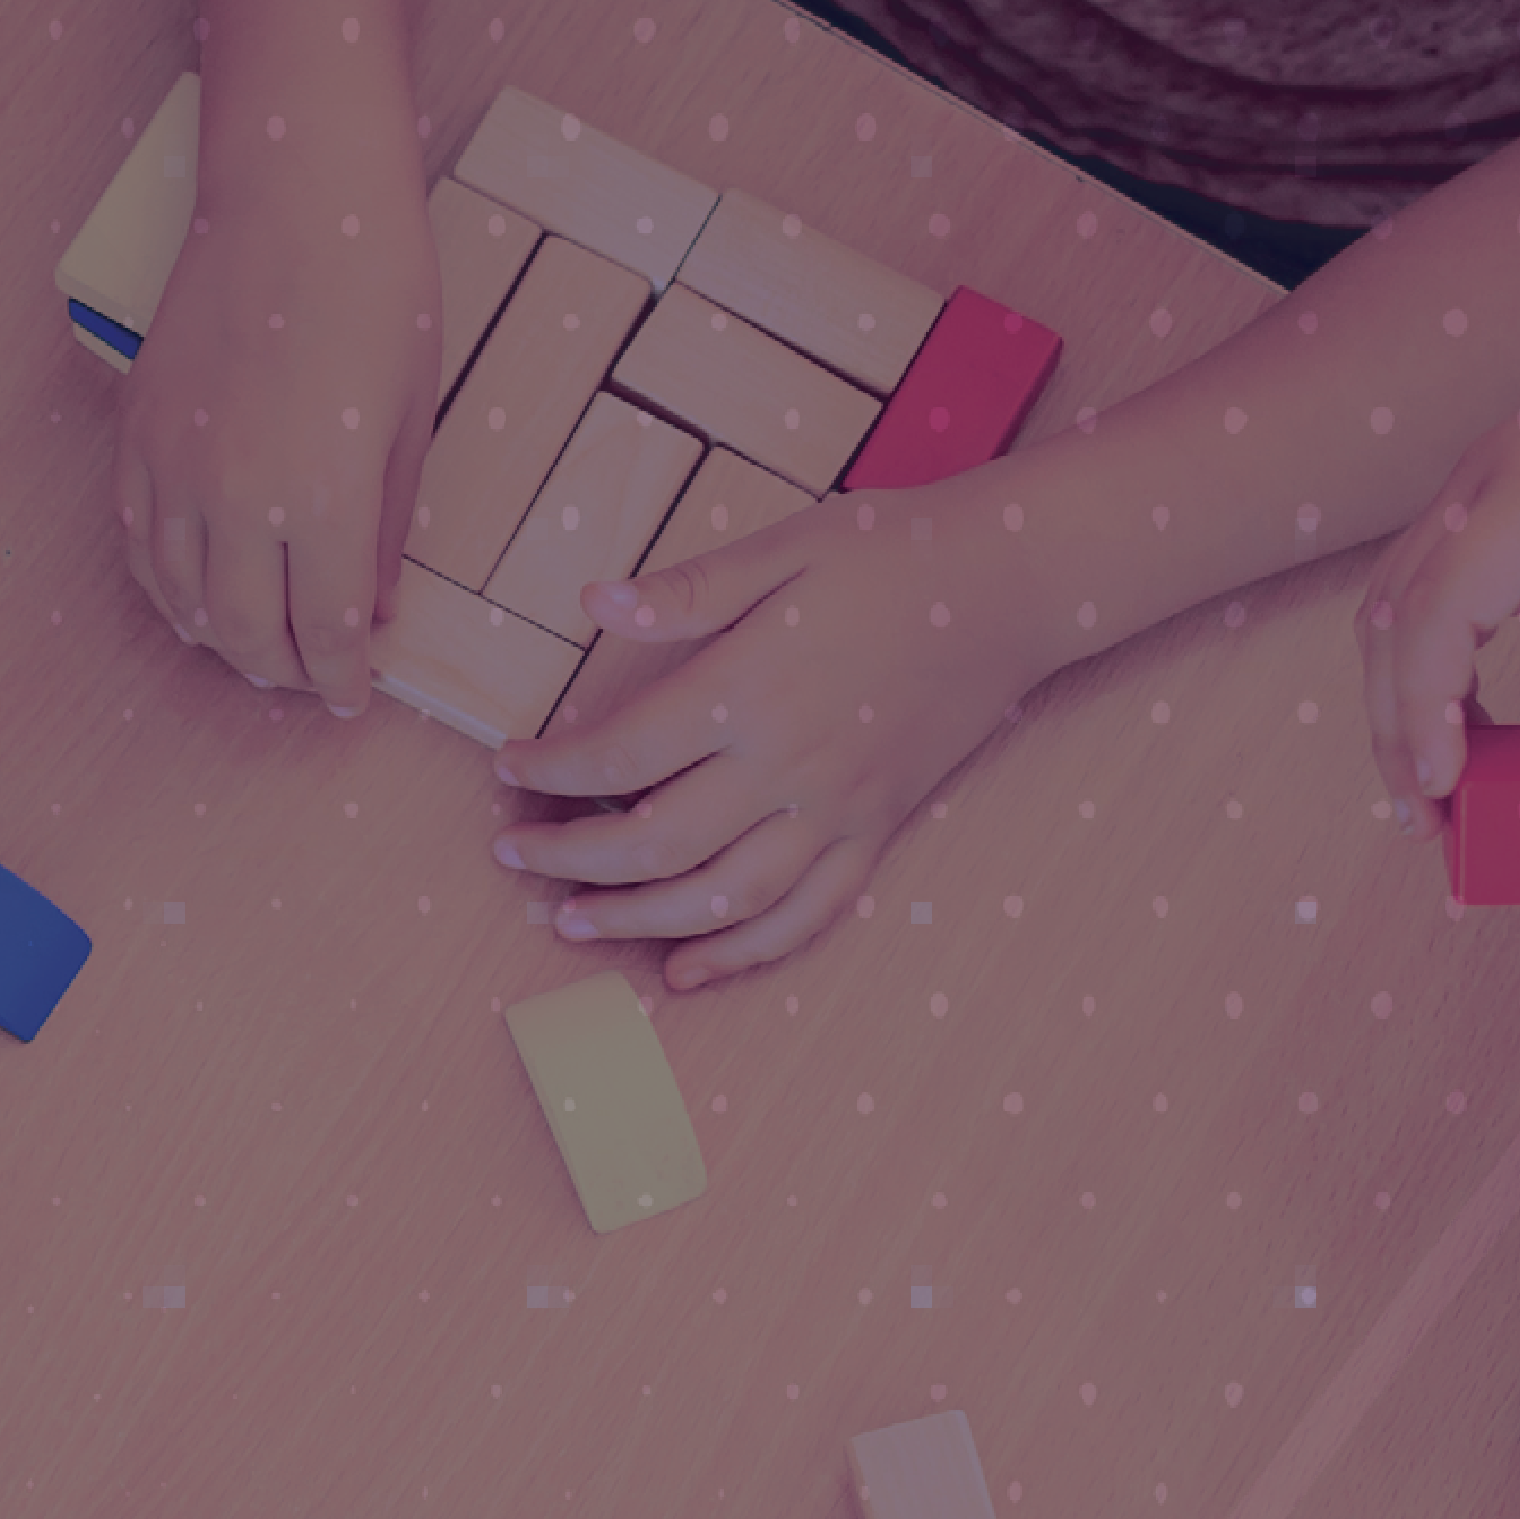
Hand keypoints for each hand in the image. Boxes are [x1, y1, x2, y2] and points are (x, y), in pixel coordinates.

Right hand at [111, 137, 453, 706]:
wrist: (294, 197)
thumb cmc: (376, 291)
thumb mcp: (409, 420)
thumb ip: (386, 529)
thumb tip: (375, 610)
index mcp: (324, 498)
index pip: (328, 632)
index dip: (342, 678)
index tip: (352, 695)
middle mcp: (238, 496)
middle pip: (247, 634)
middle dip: (282, 671)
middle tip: (309, 676)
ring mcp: (175, 467)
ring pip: (182, 600)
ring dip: (220, 639)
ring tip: (255, 645)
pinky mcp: (137, 435)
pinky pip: (138, 544)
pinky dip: (165, 587)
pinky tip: (194, 595)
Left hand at [489, 500, 1055, 987]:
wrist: (1012, 588)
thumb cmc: (892, 556)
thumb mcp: (783, 548)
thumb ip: (686, 589)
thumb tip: (593, 602)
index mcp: (751, 691)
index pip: (621, 753)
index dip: (551, 771)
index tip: (507, 768)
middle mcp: (791, 766)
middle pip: (656, 843)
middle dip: (572, 860)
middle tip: (514, 857)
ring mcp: (839, 811)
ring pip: (722, 900)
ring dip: (638, 922)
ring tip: (573, 923)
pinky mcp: (877, 832)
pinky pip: (805, 918)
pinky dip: (741, 956)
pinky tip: (686, 970)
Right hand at [1360, 364, 1519, 806]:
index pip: (1431, 615)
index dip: (1421, 715)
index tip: (1444, 797)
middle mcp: (1483, 477)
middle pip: (1387, 616)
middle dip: (1395, 728)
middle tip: (1429, 825)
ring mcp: (1479, 483)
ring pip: (1395, 606)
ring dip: (1406, 702)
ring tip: (1445, 791)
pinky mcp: (1495, 499)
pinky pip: (1433, 591)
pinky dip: (1437, 667)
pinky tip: (1475, 728)